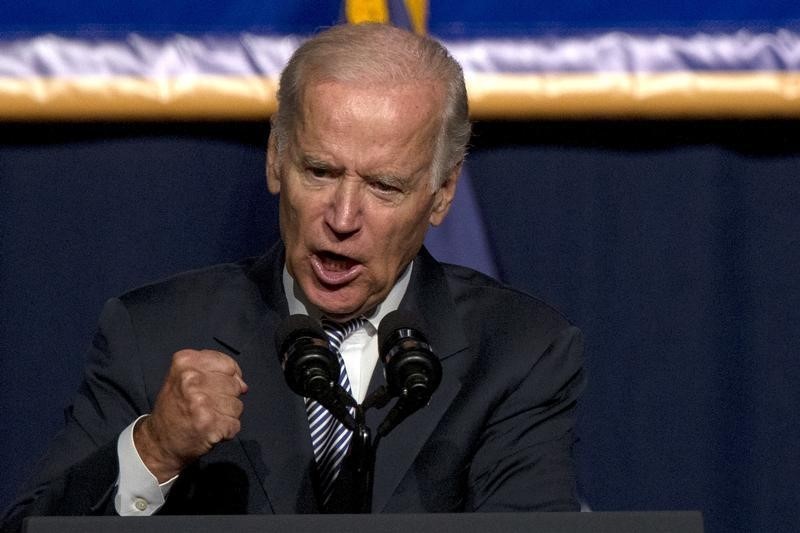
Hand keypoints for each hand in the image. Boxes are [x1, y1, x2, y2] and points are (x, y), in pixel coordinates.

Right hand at [134, 349, 247, 481]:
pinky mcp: (209, 424)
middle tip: (206, 407)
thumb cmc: (175, 407)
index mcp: (185, 362)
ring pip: (237, 405)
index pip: (228, 365)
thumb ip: (216, 372)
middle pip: (235, 386)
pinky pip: (235, 425)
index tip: (216, 387)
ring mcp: (201, 402)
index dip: (228, 377)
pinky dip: (226, 431)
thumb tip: (243, 385)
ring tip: (207, 418)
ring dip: (227, 416)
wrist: (158, 442)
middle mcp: (191, 379)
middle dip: (226, 398)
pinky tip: (209, 430)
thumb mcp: (185, 377)